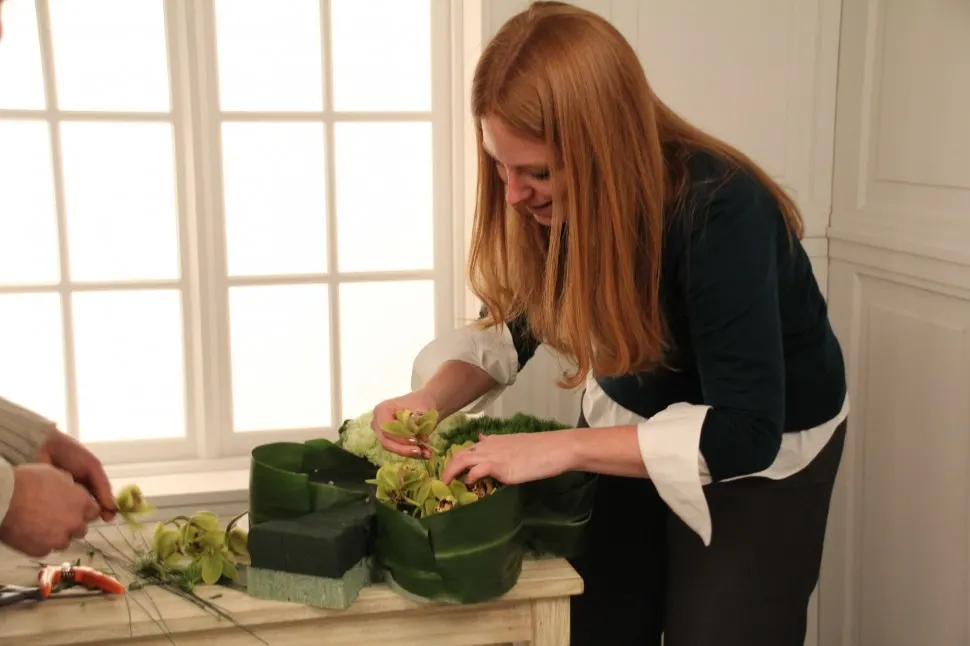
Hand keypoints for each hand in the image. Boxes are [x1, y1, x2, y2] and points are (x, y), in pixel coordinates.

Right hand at [0, 463, 100, 556]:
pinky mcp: (41, 550)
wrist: (2, 500)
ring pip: (64, 541)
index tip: (76, 509)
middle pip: (81, 528)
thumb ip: (69, 485)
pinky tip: (29, 533)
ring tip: (40, 525)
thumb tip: (72, 488)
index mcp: (81, 503)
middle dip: (71, 524)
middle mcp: (74, 523)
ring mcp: (58, 539)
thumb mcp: (54, 474)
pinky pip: (46, 549)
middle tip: (55, 517)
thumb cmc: (26, 483)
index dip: (84, 510)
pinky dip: (40, 543)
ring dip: (57, 535)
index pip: (94, 512)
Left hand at [35, 431, 115, 521]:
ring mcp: (65, 495)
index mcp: (92, 482)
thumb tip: (112, 507)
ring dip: (79, 514)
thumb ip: (102, 485)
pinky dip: (64, 512)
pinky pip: (61, 508)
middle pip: (90, 507)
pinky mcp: (52, 499)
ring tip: (79, 519)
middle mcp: (80, 490)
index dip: (107, 509)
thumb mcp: (93, 467)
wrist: (46, 448)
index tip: (108, 519)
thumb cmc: (72, 454)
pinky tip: (65, 516)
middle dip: (93, 514)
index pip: (102, 499)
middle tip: (95, 521)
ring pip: (76, 509)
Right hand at [372, 390, 438, 459]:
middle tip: (420, 451)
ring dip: (410, 453)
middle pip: (386, 441)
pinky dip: (412, 453)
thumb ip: (416, 422)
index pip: (385, 429)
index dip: (399, 438)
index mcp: (382, 410)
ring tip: (427, 453)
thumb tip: (414, 434)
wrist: (425, 402)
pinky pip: (398, 449)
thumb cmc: (422, 402)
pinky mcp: (391, 440)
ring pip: (392, 447)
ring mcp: (383, 432)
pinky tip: (426, 453)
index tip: (415, 441)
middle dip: (404, 448)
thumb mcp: (421, 410)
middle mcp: (378, 422)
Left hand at [441, 430, 578, 484]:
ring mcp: (494, 456)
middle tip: (442, 482)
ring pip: (463, 460)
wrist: (556, 448)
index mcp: (493, 441)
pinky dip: (469, 477)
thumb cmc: (540, 448)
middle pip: (460, 454)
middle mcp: (490, 446)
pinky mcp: (501, 467)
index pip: (468, 448)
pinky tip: (468, 483)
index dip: (456, 460)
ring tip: (446, 485)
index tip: (449, 472)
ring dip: (452, 472)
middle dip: (448, 468)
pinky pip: (478, 470)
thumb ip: (496, 444)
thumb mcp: (514, 442)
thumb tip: (481, 439)